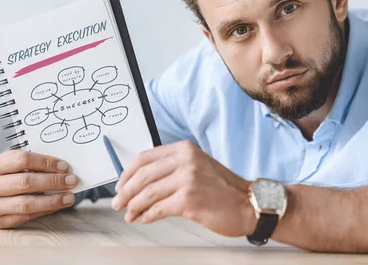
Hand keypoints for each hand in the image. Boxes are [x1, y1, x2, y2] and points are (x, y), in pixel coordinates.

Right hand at [0, 150, 78, 228]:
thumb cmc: (0, 176)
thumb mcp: (8, 163)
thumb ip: (28, 162)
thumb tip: (60, 166)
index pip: (22, 160)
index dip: (46, 162)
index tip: (64, 166)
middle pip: (26, 182)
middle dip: (53, 181)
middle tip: (72, 180)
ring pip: (26, 203)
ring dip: (52, 200)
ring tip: (70, 197)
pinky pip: (25, 216)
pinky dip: (45, 210)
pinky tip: (57, 205)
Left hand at [112, 140, 255, 236]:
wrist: (248, 204)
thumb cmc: (223, 189)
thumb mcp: (197, 166)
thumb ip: (171, 168)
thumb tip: (139, 182)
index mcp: (184, 149)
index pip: (144, 158)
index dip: (127, 173)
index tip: (121, 185)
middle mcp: (185, 160)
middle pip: (143, 175)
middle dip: (126, 192)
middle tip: (118, 203)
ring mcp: (188, 179)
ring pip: (147, 193)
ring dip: (134, 206)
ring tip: (130, 214)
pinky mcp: (189, 200)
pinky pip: (158, 209)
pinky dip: (147, 216)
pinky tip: (144, 219)